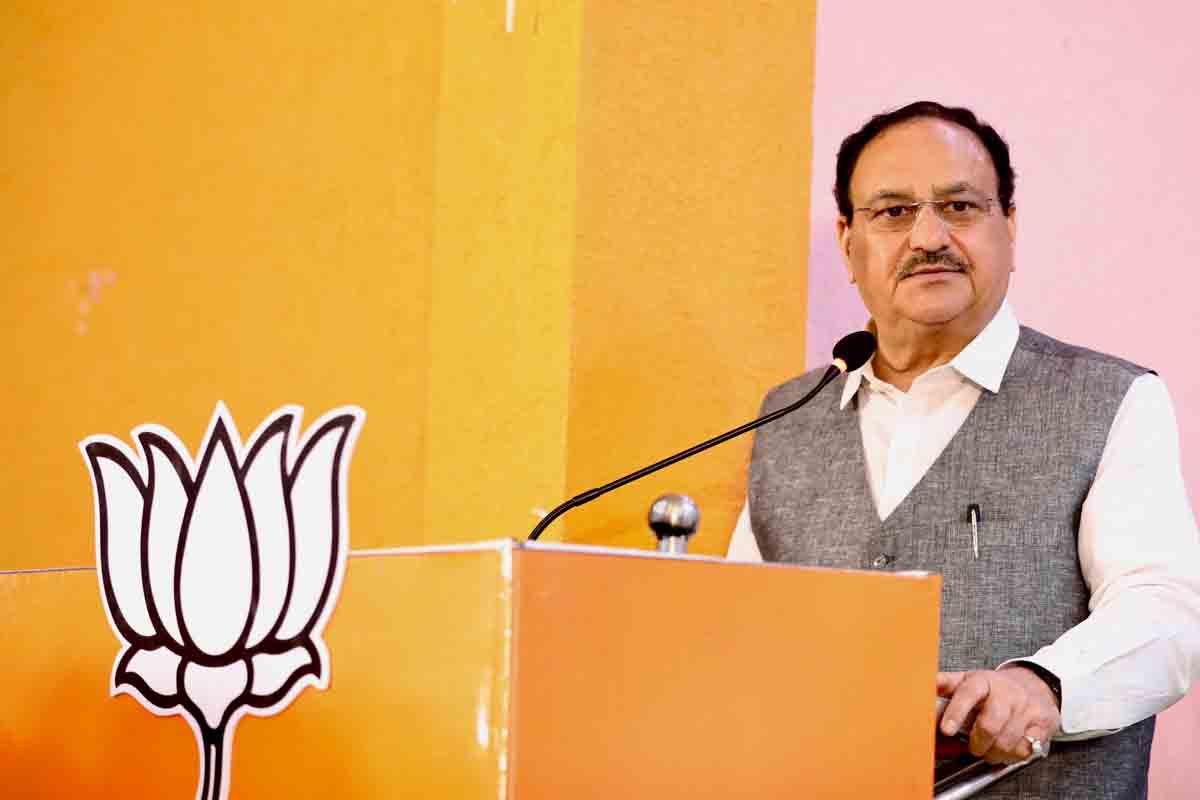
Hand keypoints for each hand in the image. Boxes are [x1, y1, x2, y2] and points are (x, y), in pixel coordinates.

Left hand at [936, 666, 1060, 764]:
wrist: (1033, 684)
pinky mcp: (1042, 723)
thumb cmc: (994, 688)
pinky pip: (1026, 748)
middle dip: (978, 743)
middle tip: (974, 746)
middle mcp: (1006, 693)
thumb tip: (921, 686)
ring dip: (994, 752)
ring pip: (1007, 741)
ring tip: (989, 749)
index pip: (968, 693)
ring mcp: (1026, 708)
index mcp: (983, 680)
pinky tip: (1007, 748)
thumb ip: (944, 685)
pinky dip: (1013, 755)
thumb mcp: (966, 680)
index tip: (946, 729)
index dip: (956, 712)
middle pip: (990, 725)